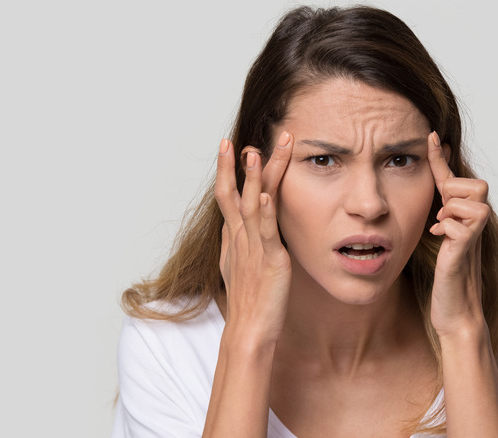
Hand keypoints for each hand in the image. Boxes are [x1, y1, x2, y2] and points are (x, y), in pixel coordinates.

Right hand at [214, 132, 292, 344]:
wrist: (249, 330)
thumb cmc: (248, 301)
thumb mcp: (237, 266)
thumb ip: (236, 244)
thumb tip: (232, 227)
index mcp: (234, 237)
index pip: (228, 196)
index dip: (228, 170)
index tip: (230, 146)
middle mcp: (240, 238)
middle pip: (235, 193)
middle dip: (235, 165)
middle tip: (237, 139)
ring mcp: (253, 247)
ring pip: (251, 205)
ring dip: (253, 177)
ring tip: (255, 152)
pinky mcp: (270, 259)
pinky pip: (266, 232)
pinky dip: (263, 212)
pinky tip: (263, 194)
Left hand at [427, 131, 490, 337]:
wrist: (455, 312)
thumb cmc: (447, 278)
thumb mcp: (442, 239)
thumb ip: (442, 216)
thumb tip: (438, 200)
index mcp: (465, 217)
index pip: (453, 179)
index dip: (440, 157)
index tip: (430, 135)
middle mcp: (476, 223)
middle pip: (474, 183)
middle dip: (455, 192)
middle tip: (444, 213)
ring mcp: (474, 235)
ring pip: (465, 200)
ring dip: (450, 211)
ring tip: (443, 230)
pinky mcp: (466, 249)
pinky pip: (457, 223)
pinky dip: (446, 228)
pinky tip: (441, 241)